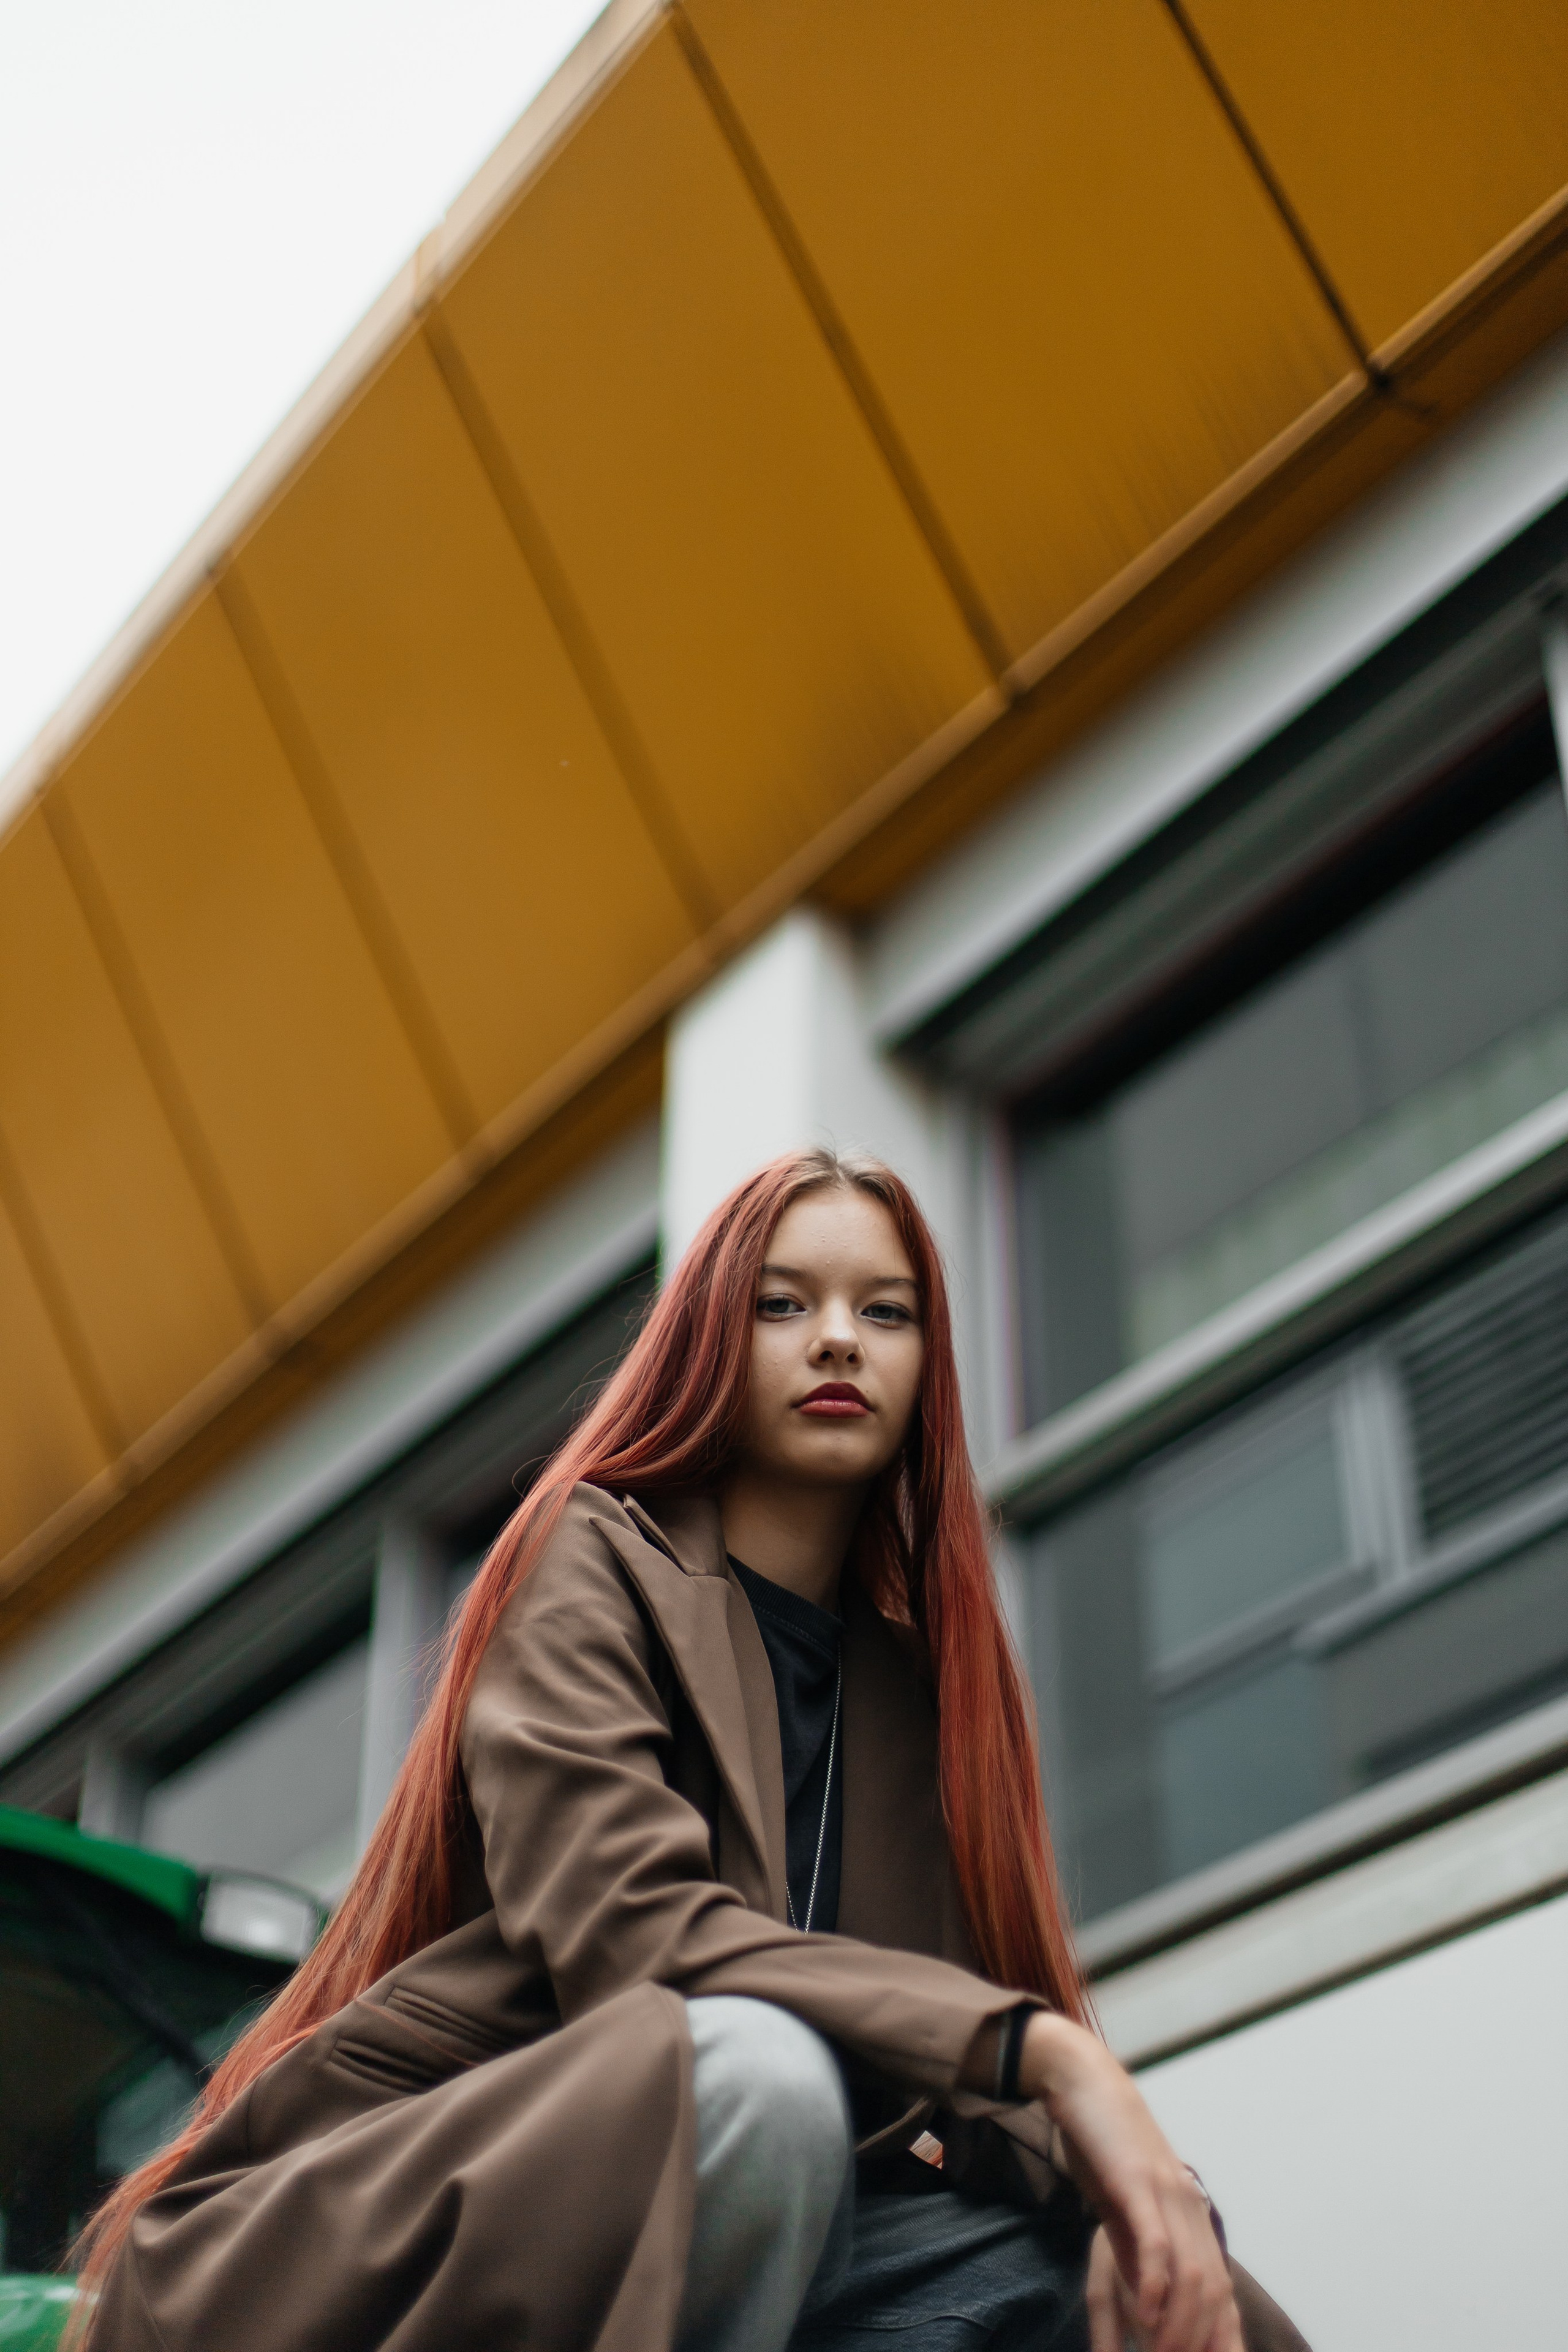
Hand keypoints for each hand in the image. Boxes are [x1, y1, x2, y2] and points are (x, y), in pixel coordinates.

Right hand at [1019, 2013, 1241, 2351]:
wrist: (1084, 2082)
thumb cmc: (1103, 2148)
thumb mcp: (1126, 2209)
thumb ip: (1140, 2253)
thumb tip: (1148, 2305)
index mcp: (1192, 2217)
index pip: (1222, 2294)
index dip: (1221, 2339)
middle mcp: (1191, 2208)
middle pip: (1214, 2293)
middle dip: (1200, 2342)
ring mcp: (1168, 2193)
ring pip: (1191, 2276)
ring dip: (1178, 2327)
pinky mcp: (1138, 2181)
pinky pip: (1157, 2243)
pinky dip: (1155, 2285)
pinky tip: (1145, 2315)